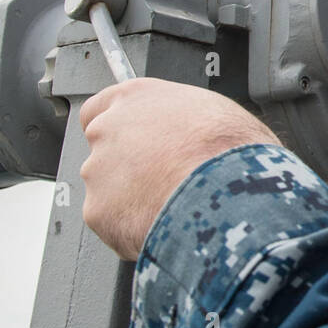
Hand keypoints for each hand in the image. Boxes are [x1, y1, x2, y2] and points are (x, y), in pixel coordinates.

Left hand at [78, 77, 280, 260]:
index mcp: (135, 98)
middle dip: (127, 167)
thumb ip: (184, 119)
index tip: (130, 142)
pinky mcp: (99, 212)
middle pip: (103, 151)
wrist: (227, 192)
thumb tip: (194, 132)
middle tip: (162, 180)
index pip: (99, 109)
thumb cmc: (229, 151)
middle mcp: (108, 130)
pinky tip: (164, 224)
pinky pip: (113, 224)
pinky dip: (132, 229)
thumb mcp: (216, 112)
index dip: (117, 130)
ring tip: (172, 206)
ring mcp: (98, 172)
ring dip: (132, 199)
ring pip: (107, 191)